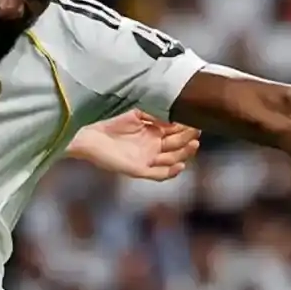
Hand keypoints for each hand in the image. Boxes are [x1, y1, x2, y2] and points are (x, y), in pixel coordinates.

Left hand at [69, 110, 200, 179]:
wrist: (92, 138)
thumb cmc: (112, 126)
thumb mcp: (136, 115)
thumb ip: (154, 115)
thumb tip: (173, 118)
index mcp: (154, 134)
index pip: (176, 132)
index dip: (186, 128)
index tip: (196, 120)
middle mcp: (153, 147)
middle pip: (177, 145)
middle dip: (188, 139)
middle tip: (198, 131)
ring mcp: (148, 159)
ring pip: (172, 159)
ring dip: (184, 154)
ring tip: (194, 145)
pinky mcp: (140, 169)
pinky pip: (159, 174)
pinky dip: (170, 172)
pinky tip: (180, 165)